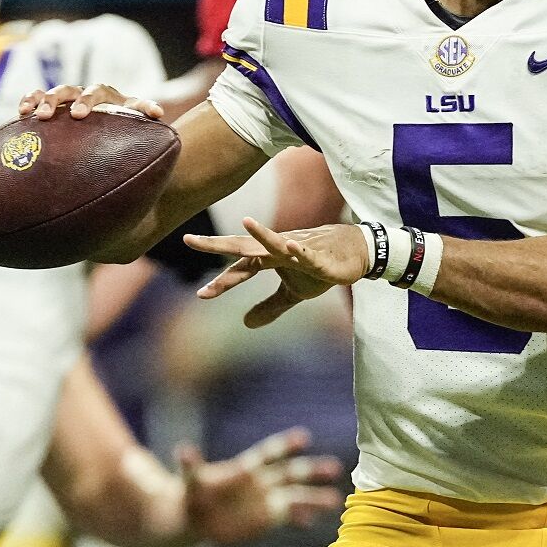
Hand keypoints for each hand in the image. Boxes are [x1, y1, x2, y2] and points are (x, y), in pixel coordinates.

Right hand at [19, 84, 163, 121]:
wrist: (111, 121)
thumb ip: (143, 111)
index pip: (96, 92)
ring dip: (41, 100)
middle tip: (50, 116)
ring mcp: (66, 99)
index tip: (77, 115)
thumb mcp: (134, 115)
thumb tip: (159, 113)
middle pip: (69, 90)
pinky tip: (21, 113)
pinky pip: (36, 98)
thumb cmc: (123, 121)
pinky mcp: (51, 106)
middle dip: (56, 100)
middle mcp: (83, 93)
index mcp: (104, 95)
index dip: (86, 101)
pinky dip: (28, 101)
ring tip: (32, 115)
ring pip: (50, 93)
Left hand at [179, 428, 342, 544]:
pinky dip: (301, 518)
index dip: (286, 445)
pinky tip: (316, 520)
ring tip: (336, 500)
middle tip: (336, 467)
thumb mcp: (191, 480)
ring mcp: (266, 500)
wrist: (195, 518)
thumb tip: (182, 450)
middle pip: (291, 474)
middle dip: (312, 470)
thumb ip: (191, 466)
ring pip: (296, 497)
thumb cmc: (193, 493)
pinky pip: (288, 517)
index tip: (305, 437)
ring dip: (315, 498)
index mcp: (246, 468)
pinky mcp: (266, 518)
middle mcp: (261, 482)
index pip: (269, 453)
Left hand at [185, 218, 366, 326]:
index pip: (241, 268)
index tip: (200, 294)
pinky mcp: (321, 257)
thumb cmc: (321, 268)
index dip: (222, 281)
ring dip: (263, 235)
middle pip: (245, 248)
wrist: (357, 253)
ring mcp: (300, 250)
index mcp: (271, 258)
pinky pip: (309, 254)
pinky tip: (292, 246)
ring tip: (246, 223)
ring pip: (277, 243)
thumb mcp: (294, 293)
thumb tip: (245, 324)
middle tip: (189, 240)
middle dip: (218, 244)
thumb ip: (270, 306)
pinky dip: (300, 251)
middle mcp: (280, 249)